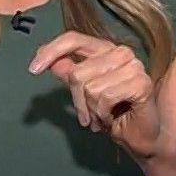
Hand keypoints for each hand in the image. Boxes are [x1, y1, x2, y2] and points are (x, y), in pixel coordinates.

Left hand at [28, 32, 165, 157]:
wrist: (140, 136)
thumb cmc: (115, 114)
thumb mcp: (85, 94)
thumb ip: (70, 75)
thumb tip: (52, 62)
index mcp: (106, 50)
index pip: (74, 39)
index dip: (51, 51)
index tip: (33, 69)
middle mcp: (121, 53)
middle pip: (78, 72)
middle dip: (77, 101)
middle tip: (87, 115)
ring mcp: (134, 66)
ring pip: (91, 87)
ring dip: (92, 110)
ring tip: (102, 117)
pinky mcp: (141, 83)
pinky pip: (105, 97)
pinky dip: (103, 114)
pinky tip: (112, 118)